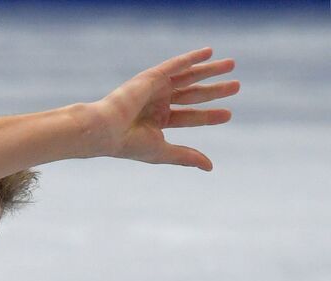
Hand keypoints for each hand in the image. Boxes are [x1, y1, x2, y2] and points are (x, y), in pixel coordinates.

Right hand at [89, 48, 238, 170]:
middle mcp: (157, 103)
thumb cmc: (128, 144)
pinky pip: (175, 65)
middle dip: (214, 91)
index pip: (189, 116)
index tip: (228, 115)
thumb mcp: (162, 151)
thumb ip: (186, 156)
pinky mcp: (150, 77)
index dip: (209, 116)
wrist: (104, 130)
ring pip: (188, 77)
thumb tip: (210, 167)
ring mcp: (154, 88)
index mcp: (157, 120)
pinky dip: (192, 58)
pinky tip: (209, 52)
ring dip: (209, 70)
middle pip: (193, 95)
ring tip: (232, 64)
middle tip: (237, 86)